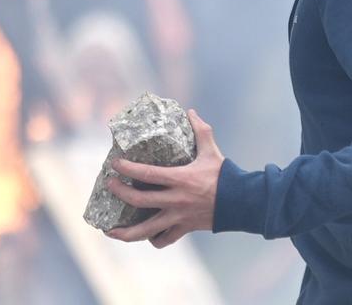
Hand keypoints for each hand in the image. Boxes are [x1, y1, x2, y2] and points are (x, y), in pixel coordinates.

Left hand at [105, 109, 224, 248]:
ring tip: (110, 231)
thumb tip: (191, 112)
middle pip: (140, 200)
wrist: (242, 202)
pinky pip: (164, 239)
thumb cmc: (226, 175)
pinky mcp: (185, 228)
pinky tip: (145, 236)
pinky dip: (153, 239)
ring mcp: (179, 217)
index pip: (147, 174)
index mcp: (180, 179)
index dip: (128, 169)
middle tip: (109, 185)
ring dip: (126, 232)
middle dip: (120, 193)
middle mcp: (176, 200)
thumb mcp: (212, 151)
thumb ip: (201, 130)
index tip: (114, 164)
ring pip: (147, 230)